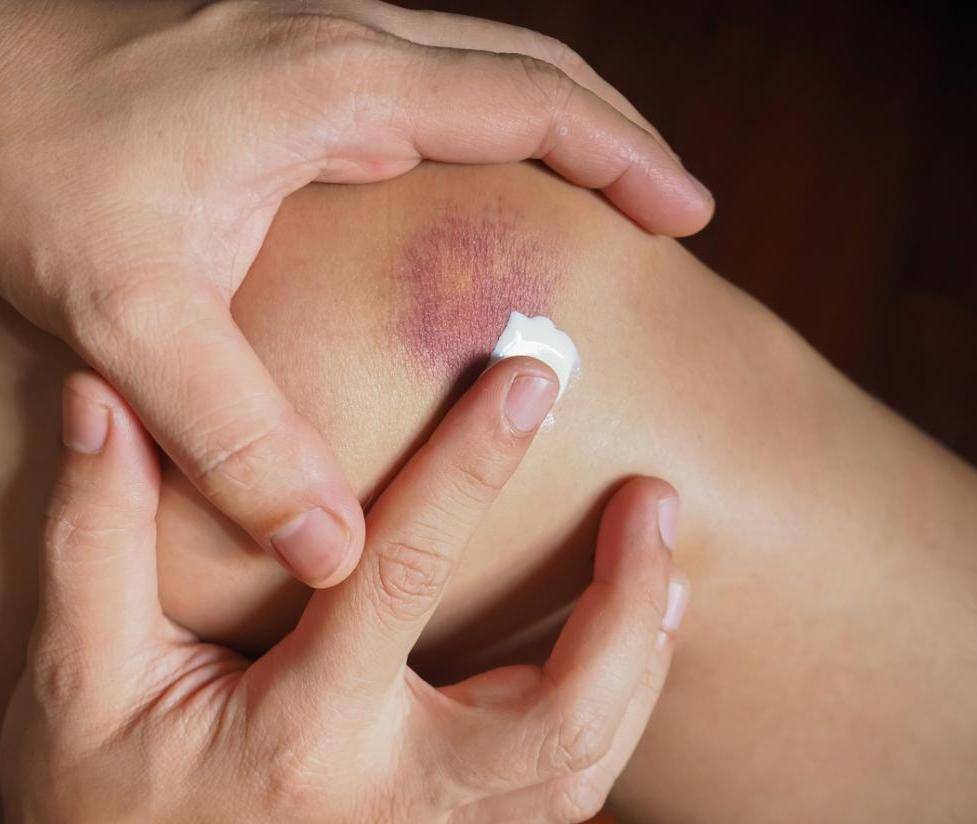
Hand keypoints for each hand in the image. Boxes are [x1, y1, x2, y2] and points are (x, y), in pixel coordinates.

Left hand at [0, 0, 712, 586]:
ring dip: (560, 119)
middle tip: (677, 206)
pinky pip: (428, 82)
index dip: (624, 154)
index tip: (690, 211)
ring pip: (482, 64)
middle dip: (617, 130)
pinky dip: (492, 123)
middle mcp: (342, 48)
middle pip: (528, 65)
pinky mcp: (289, 69)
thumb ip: (237, 437)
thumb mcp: (133, 316)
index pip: (528, 101)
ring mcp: (317, 49)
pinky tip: (489, 174)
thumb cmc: (27, 168)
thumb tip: (333, 549)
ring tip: (614, 189)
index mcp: (336, 88)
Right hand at [0, 358, 688, 822]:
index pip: (402, 573)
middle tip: (655, 500)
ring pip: (581, 766)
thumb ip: (95, 537)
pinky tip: (628, 651)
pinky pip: (563, 797)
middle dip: (624, 600)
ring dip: (640, 660)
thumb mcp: (75, 674)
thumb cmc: (98, 799)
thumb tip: (110, 403)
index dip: (471, 464)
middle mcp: (391, 797)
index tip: (529, 377)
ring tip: (665, 565)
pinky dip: (614, 717)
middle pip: (560, 711)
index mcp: (303, 734)